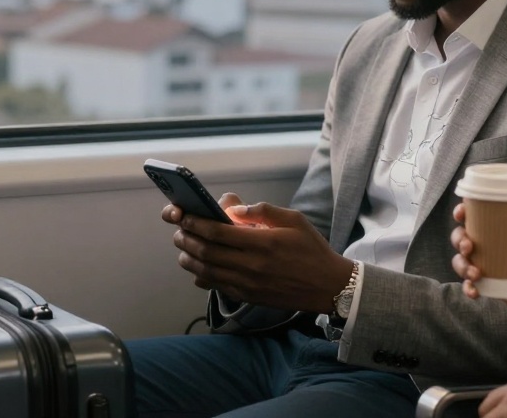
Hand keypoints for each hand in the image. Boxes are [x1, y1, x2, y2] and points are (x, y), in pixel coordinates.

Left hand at [162, 193, 353, 311]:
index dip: (196, 222)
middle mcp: (252, 266)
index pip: (218, 232)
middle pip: (206, 252)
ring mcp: (248, 284)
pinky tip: (197, 269)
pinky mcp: (248, 297)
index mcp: (263, 243)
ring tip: (183, 247)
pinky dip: (201, 277)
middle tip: (179, 230)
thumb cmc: (311, 249)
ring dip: (189, 258)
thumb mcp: (294, 220)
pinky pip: (217, 287)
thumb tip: (234, 209)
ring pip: (206, 272)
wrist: (328, 286)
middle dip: (187, 239)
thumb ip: (263, 211)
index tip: (185, 215)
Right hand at [450, 204, 506, 344]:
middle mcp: (489, 246)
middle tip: (469, 247)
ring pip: (461, 261)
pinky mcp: (488, 286)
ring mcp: (486, 266)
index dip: (462, 212)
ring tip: (476, 274)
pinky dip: (468, 288)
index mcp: (502, 230)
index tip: (461, 213)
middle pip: (461, 237)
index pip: (476, 216)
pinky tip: (474, 292)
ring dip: (462, 265)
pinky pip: (469, 285)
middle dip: (459, 240)